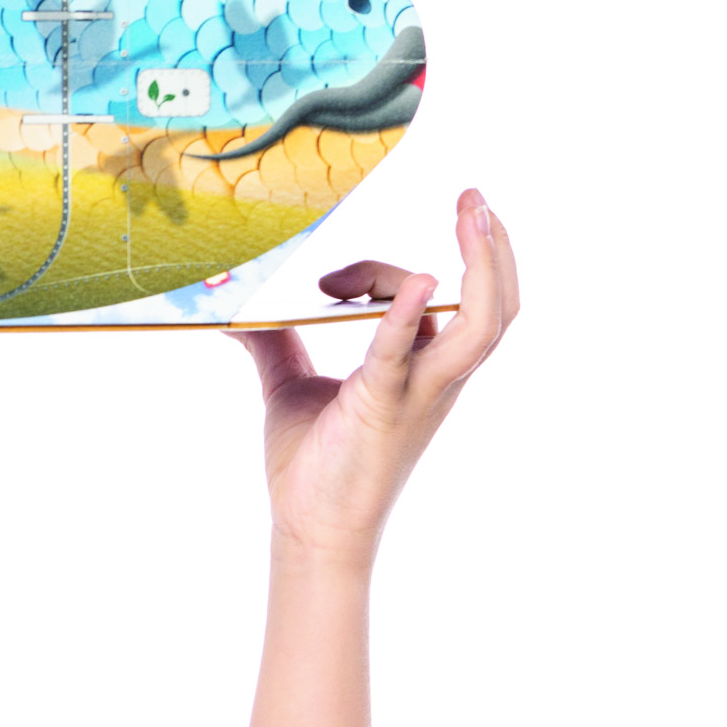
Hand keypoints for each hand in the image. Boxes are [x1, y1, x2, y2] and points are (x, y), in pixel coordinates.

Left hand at [237, 187, 519, 567]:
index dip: (385, 274)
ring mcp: (418, 392)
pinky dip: (411, 315)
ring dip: (484, 265)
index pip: (435, 298)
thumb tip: (231, 307)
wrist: (309, 529)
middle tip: (475, 198)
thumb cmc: (309, 463)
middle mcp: (435, 378)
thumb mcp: (289, 383)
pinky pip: (407, 354)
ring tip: (473, 213)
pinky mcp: (384, 406)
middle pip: (492, 305)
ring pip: (482, 323)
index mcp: (421, 369)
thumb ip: (273, 340)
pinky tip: (418, 280)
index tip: (327, 283)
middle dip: (494, 249)